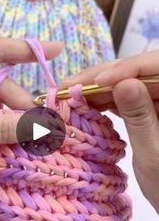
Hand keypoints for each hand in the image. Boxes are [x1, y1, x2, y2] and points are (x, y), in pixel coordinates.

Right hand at [60, 51, 158, 212]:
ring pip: (128, 82)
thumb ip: (139, 116)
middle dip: (104, 76)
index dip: (126, 69)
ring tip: (70, 94)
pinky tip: (85, 104)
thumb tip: (123, 82)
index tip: (96, 83)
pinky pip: (126, 97)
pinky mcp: (150, 110)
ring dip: (99, 87)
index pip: (156, 67)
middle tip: (69, 86)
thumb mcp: (153, 153)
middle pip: (139, 71)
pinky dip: (105, 100)